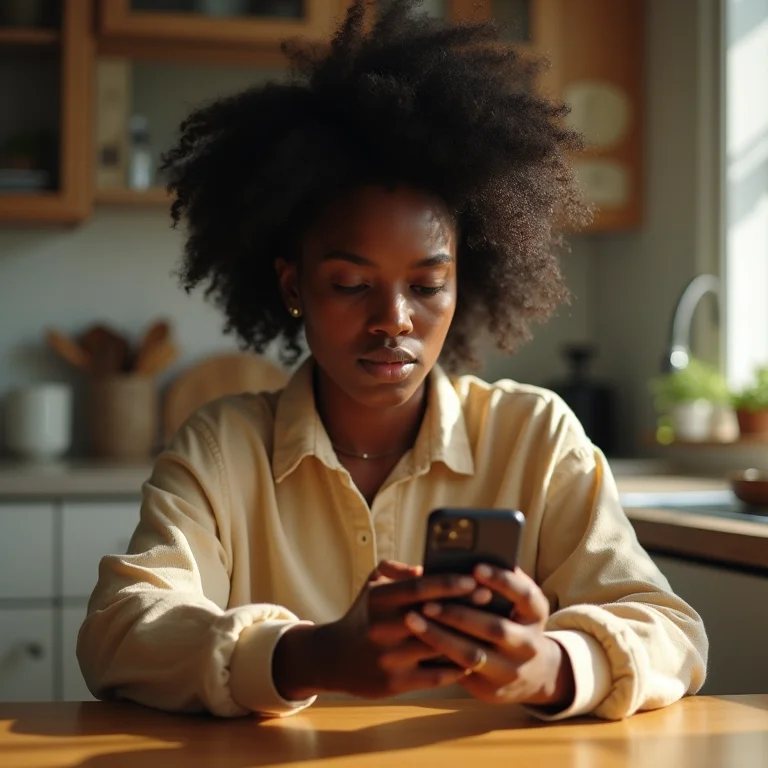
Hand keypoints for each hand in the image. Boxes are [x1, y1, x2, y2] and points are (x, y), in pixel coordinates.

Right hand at [273, 560, 480, 700]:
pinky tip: (474, 656)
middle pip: (431, 617)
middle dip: (463, 607)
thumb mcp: (372, 585)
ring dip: (465, 638)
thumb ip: (396, 569)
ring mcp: (389, 657)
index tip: (474, 578)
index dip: (448, 583)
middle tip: (490, 599)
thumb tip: (424, 567)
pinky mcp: (396, 683)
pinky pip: (436, 674)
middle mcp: (382, 627)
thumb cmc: (364, 614)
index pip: (419, 588)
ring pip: (436, 647)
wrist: (335, 658)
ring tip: (490, 628)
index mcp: (379, 599)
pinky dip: (457, 666)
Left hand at [404, 565, 574, 709]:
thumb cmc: (513, 619)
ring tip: (413, 619)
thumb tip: (463, 552)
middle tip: (427, 601)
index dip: (501, 581)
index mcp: (535, 613)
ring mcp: (511, 670)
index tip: (475, 567)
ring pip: (472, 655)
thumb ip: (496, 579)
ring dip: (439, 637)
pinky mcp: (491, 690)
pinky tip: (414, 642)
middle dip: (459, 614)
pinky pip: (460, 674)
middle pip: (495, 628)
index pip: (524, 594)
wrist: (534, 672)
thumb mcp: (516, 599)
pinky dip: (436, 657)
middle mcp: (528, 643)